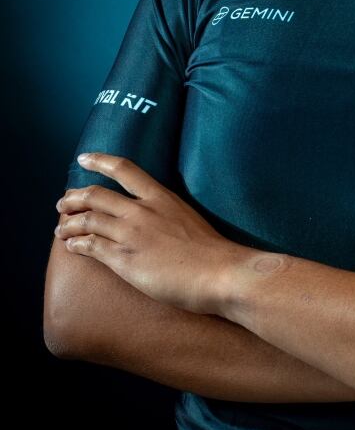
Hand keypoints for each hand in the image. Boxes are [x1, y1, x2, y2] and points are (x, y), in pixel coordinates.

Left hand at [53, 152, 248, 314]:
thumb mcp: (187, 216)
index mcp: (160, 197)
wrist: (218, 272)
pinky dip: (76, 244)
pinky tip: (71, 246)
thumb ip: (166, 212)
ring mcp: (131, 234)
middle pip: (96, 195)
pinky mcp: (124, 259)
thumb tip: (155, 216)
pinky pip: (90, 246)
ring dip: (69, 223)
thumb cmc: (210, 250)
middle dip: (74, 197)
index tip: (84, 158)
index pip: (124, 169)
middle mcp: (142, 210)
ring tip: (61, 227)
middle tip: (63, 202)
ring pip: (88, 220)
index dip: (100, 161)